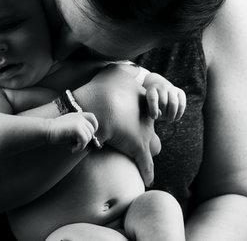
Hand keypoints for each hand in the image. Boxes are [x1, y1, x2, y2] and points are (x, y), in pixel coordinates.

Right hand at [47, 112, 98, 152]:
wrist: (46, 130)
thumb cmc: (56, 132)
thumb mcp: (70, 127)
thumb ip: (79, 129)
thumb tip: (90, 139)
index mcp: (78, 115)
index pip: (92, 118)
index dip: (93, 127)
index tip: (86, 135)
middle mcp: (80, 117)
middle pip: (91, 130)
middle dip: (85, 139)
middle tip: (75, 144)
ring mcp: (79, 122)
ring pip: (88, 137)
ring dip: (81, 145)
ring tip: (72, 147)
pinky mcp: (77, 128)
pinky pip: (84, 141)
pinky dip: (79, 148)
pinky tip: (72, 149)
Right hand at [74, 64, 160, 185]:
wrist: (94, 109)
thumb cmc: (103, 90)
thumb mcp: (117, 71)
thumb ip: (125, 69)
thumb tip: (133, 66)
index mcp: (144, 102)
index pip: (151, 109)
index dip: (144, 113)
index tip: (138, 116)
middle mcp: (147, 119)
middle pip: (152, 129)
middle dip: (148, 134)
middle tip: (138, 136)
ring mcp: (143, 135)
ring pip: (152, 147)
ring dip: (148, 151)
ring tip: (143, 157)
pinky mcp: (137, 149)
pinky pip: (146, 164)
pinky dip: (147, 172)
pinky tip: (149, 180)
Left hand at [143, 73, 186, 121]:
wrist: (160, 89)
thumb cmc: (152, 102)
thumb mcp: (148, 106)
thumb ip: (151, 111)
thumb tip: (160, 114)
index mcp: (152, 89)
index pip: (153, 99)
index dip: (153, 109)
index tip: (154, 118)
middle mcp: (162, 87)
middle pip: (163, 103)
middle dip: (163, 114)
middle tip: (163, 118)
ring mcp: (172, 88)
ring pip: (173, 103)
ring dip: (171, 115)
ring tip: (169, 119)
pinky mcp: (181, 92)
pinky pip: (182, 104)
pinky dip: (179, 113)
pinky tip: (176, 117)